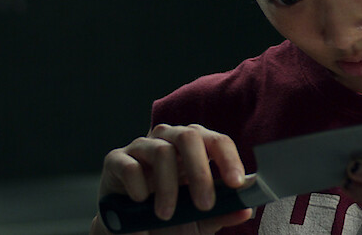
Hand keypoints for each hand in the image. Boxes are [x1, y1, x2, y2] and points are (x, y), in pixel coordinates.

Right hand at [91, 124, 252, 233]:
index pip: (217, 141)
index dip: (229, 159)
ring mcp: (141, 147)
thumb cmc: (170, 220)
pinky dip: (139, 186)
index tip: (237, 184)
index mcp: (194, 148)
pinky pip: (130, 165)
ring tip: (166, 215)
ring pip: (161, 151)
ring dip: (168, 187)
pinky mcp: (115, 160)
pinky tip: (142, 202)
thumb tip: (246, 209)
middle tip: (204, 205)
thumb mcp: (200, 221)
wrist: (132, 234)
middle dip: (200, 172)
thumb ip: (222, 213)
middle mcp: (169, 139)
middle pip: (189, 137)